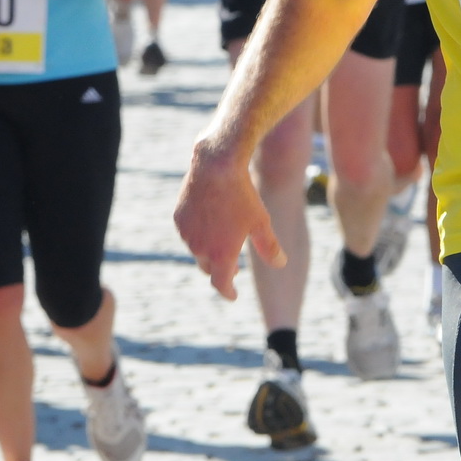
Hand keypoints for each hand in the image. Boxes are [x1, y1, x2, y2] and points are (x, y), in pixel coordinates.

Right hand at [173, 143, 284, 299]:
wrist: (217, 165)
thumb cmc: (243, 195)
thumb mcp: (262, 222)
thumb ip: (270, 248)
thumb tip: (281, 265)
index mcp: (221, 255)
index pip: (221, 284)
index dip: (228, 292)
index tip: (233, 294)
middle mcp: (200, 248)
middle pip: (208, 268)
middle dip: (219, 270)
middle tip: (233, 267)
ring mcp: (186, 233)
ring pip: (197, 250)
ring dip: (208, 251)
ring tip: (222, 240)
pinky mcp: (179, 218)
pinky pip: (188, 233)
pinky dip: (197, 234)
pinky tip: (209, 223)